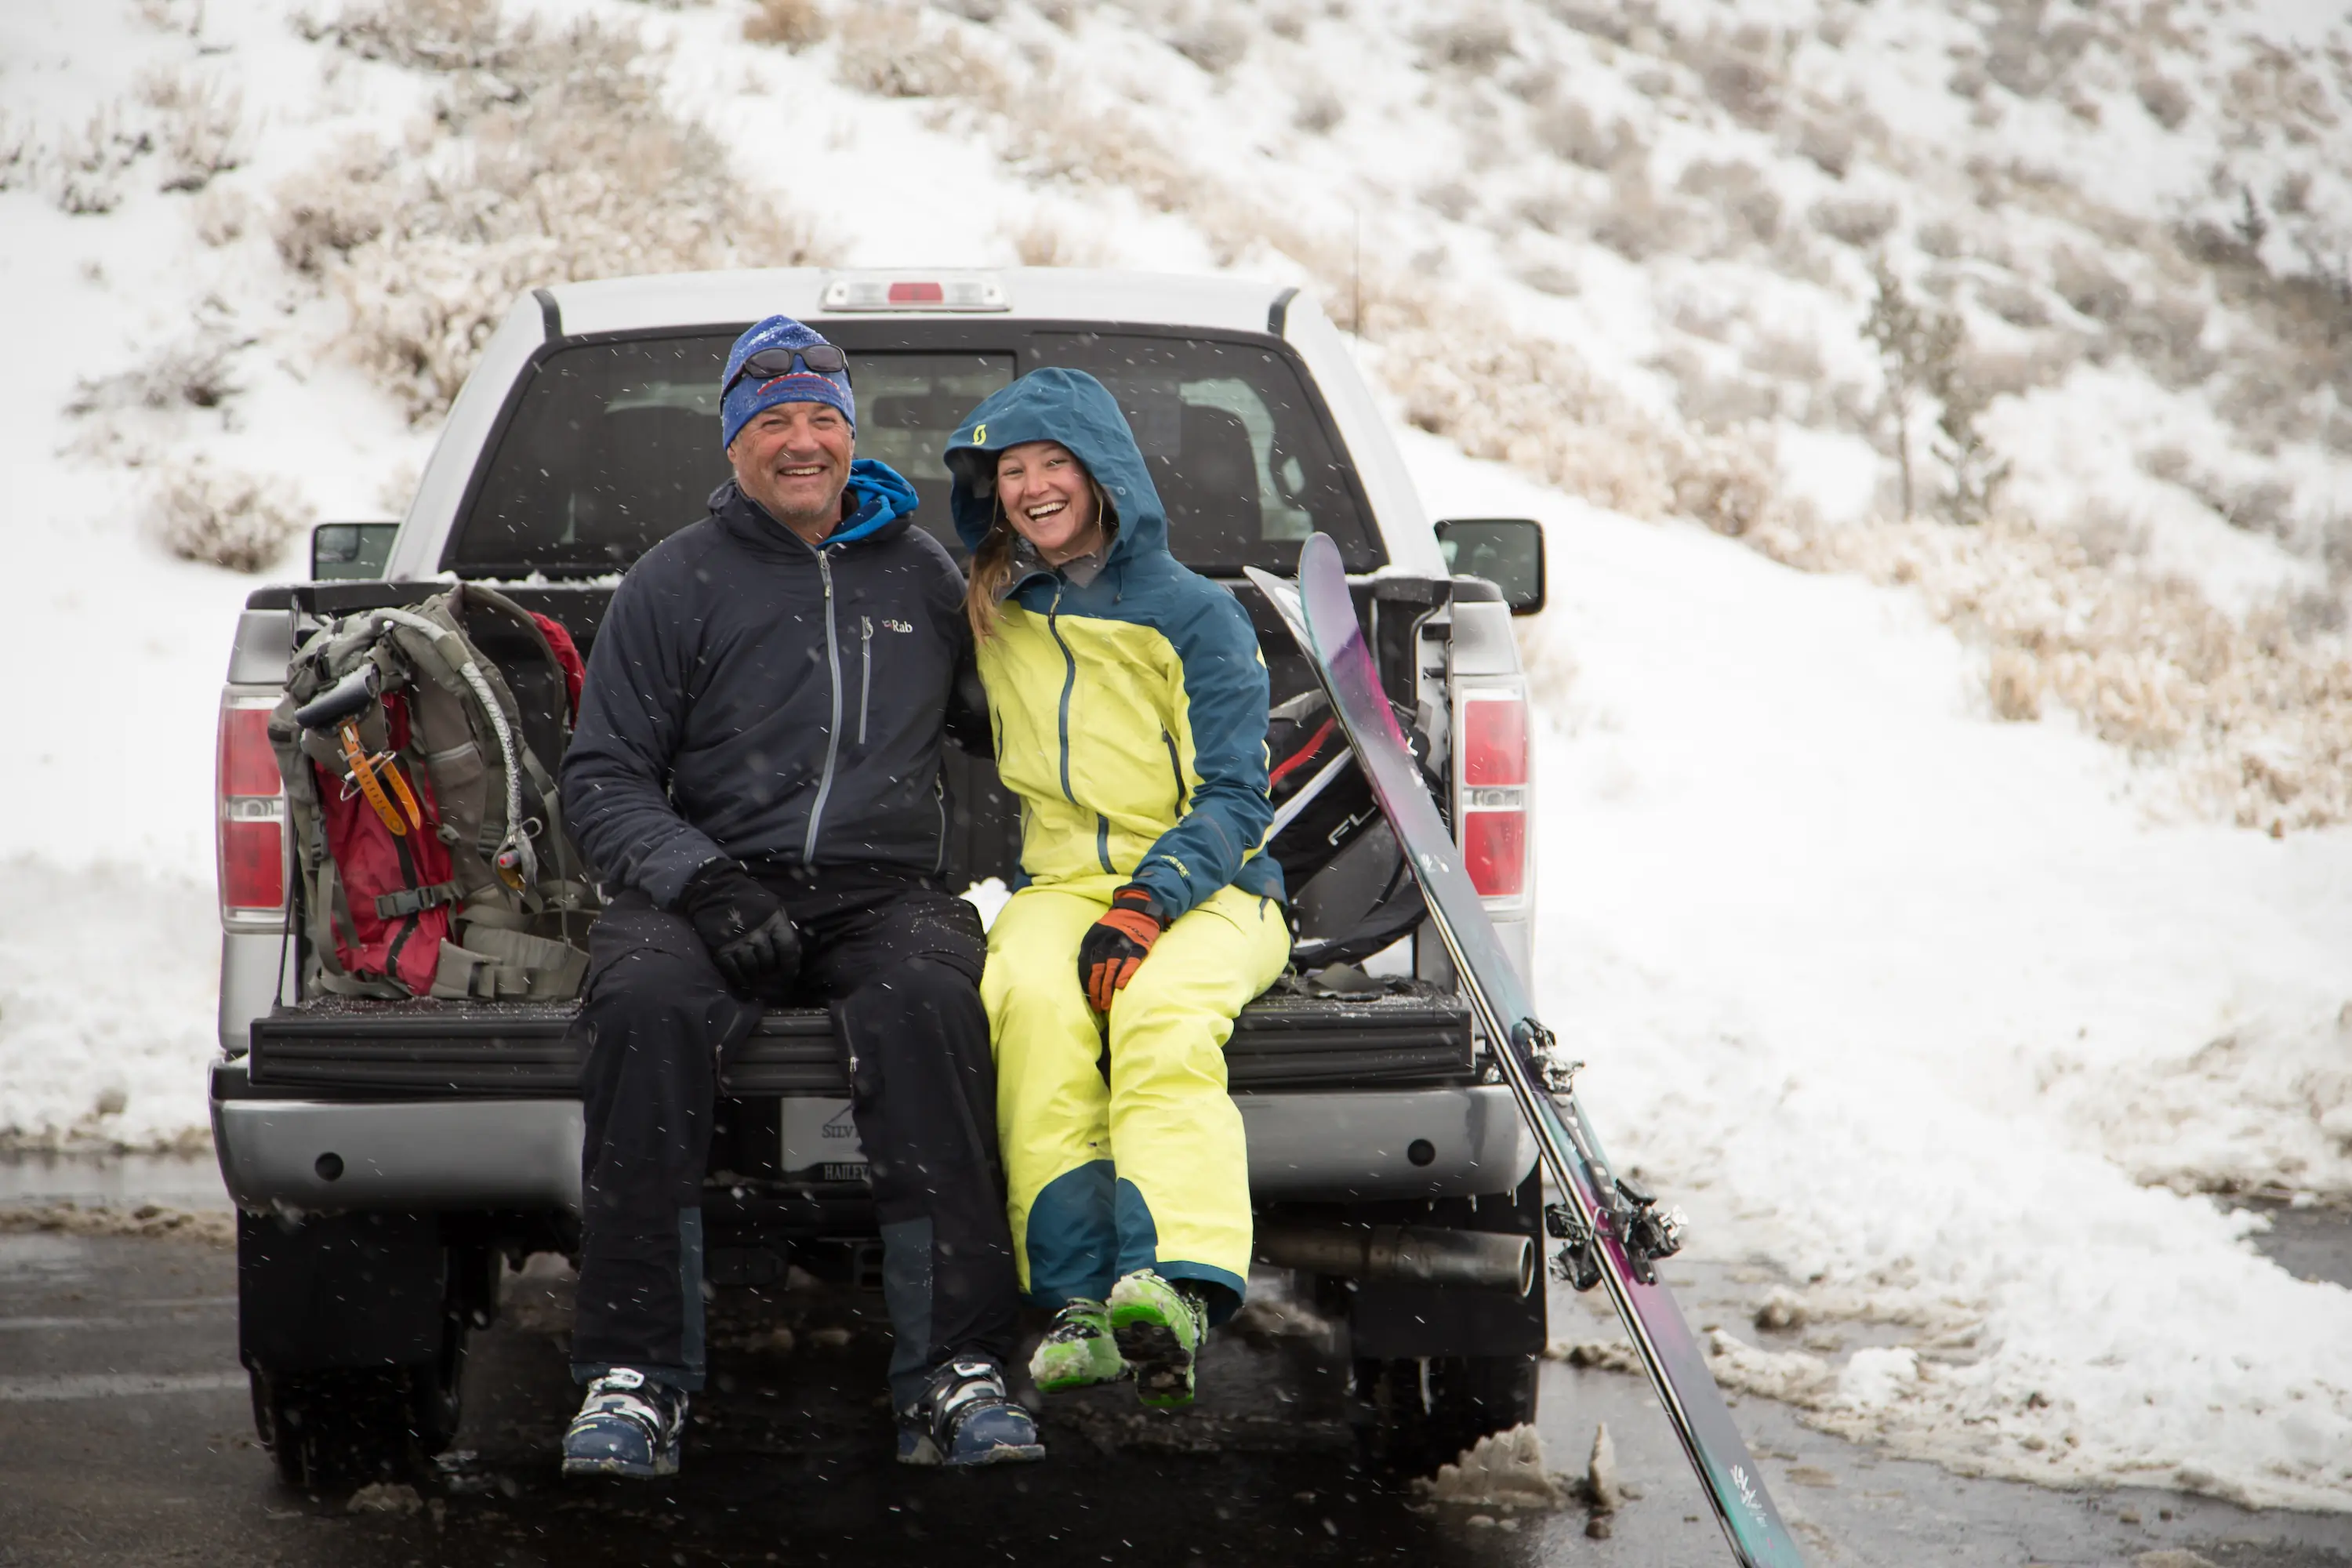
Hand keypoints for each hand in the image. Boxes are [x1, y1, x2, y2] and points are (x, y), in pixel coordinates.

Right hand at [680, 861, 801, 993]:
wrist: (715, 891)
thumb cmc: (748, 899)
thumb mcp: (772, 907)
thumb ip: (782, 928)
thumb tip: (795, 952)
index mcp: (774, 922)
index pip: (788, 948)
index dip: (791, 964)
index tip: (790, 974)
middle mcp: (758, 934)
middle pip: (769, 962)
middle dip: (771, 970)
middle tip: (769, 975)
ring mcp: (738, 943)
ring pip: (752, 969)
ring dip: (755, 975)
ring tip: (755, 976)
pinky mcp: (721, 950)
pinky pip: (732, 971)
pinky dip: (738, 978)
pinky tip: (741, 980)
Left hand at [1076, 885, 1163, 1011]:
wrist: (1138, 908)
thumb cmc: (1116, 925)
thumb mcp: (1098, 933)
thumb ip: (1093, 951)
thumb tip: (1087, 975)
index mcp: (1093, 939)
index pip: (1084, 965)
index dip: (1085, 983)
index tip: (1088, 998)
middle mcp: (1106, 942)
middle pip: (1097, 970)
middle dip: (1096, 991)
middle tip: (1097, 1007)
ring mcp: (1122, 944)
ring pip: (1112, 969)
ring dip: (1108, 989)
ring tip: (1106, 1005)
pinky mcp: (1138, 946)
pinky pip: (1131, 962)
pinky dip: (1125, 974)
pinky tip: (1120, 987)